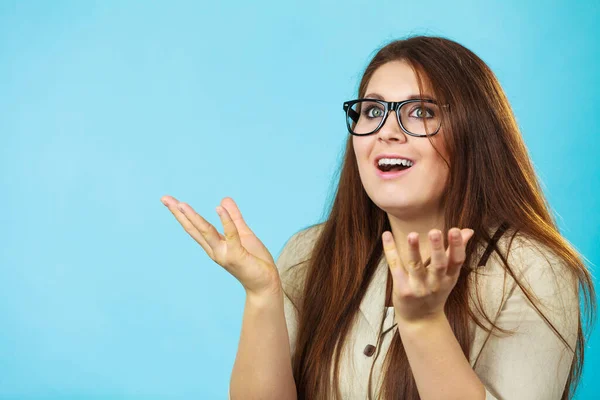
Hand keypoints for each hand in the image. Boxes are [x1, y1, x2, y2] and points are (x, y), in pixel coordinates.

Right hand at [161, 195, 280, 296]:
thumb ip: (234, 218)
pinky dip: (225, 221)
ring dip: (193, 218)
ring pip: (206, 232)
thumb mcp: (243, 234)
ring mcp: (224, 254)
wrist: (265, 284)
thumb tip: (223, 199)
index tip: (168, 200)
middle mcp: (215, 250)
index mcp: (214, 245)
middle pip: (193, 229)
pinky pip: (231, 235)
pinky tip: (218, 208)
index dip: (181, 214)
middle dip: (179, 214)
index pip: (194, 227)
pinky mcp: (236, 256)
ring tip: (181, 204)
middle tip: (165, 199)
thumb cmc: (254, 261)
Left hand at [383, 228, 474, 322]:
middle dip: (437, 248)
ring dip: (414, 250)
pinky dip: (390, 250)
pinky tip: (387, 235)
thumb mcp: (450, 275)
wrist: (420, 320)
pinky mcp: (402, 289)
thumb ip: (455, 251)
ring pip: (416, 266)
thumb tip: (468, 230)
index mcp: (449, 278)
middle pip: (438, 265)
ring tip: (412, 234)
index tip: (455, 230)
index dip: (457, 246)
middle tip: (435, 231)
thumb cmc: (436, 292)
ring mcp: (418, 287)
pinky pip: (395, 267)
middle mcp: (435, 283)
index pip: (456, 261)